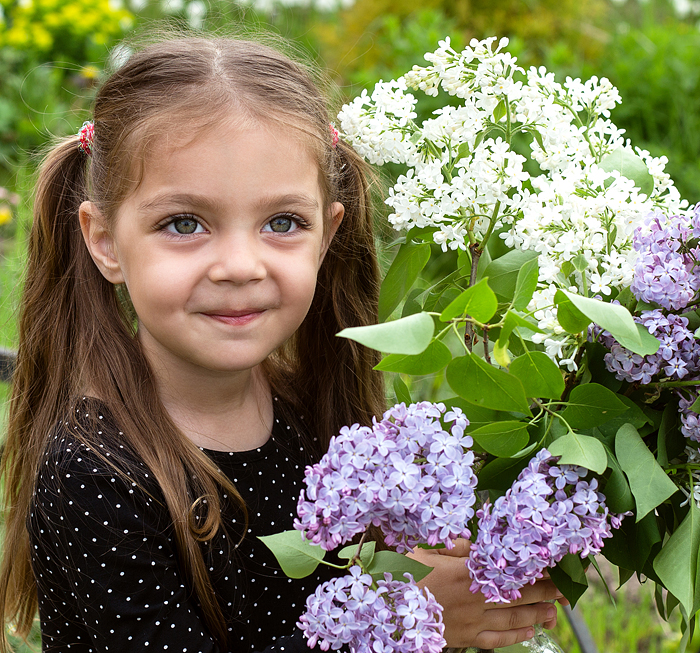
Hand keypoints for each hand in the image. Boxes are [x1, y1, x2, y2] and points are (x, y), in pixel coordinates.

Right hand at [409, 539, 566, 649]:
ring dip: (538, 613)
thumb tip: (477, 543)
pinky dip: (517, 635)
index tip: (552, 565)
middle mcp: (475, 597)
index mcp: (466, 572)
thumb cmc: (404, 574)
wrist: (389, 610)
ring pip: (513, 617)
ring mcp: (472, 620)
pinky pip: (498, 638)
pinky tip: (530, 631)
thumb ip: (455, 545)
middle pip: (518, 594)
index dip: (532, 569)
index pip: (508, 570)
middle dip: (545, 591)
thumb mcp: (426, 550)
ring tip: (556, 610)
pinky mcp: (466, 637)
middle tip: (565, 588)